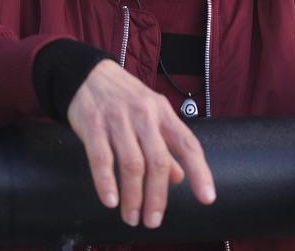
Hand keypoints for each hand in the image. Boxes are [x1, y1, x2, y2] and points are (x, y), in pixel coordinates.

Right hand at [67, 60, 215, 227]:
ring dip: (133, 196)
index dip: (200, 172)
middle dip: (158, 196)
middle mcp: (144, 115)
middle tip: (154, 221)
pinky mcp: (93, 125)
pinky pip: (101, 158)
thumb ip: (166, 145)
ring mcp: (118, 120)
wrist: (87, 74)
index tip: (207, 198)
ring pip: (132, 164)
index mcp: (163, 113)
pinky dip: (106, 182)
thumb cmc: (125, 99)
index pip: (188, 144)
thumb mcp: (151, 115)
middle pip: (158, 161)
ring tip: (131, 217)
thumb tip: (179, 178)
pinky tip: (110, 201)